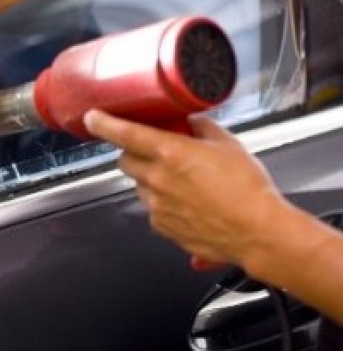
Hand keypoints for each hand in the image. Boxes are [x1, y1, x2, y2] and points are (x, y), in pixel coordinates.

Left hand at [83, 110, 291, 269]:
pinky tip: (188, 202)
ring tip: (183, 181)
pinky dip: (162, 202)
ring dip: (150, 178)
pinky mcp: (161, 226)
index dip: (103, 123)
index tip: (93, 118)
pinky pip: (152, 208)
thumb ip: (203, 128)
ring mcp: (156, 205)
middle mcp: (156, 179)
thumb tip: (191, 121)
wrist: (258, 232)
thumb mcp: (229, 145)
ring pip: (139, 184)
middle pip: (125, 160)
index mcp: (170, 153)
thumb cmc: (248, 189)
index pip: (124, 133)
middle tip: (155, 150)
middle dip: (133, 152)